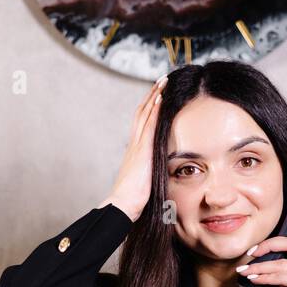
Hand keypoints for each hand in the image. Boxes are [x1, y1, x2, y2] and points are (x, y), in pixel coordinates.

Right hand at [100, 75, 166, 221]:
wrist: (123, 205)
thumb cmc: (132, 201)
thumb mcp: (144, 184)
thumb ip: (150, 176)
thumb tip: (157, 179)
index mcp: (134, 152)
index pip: (142, 124)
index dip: (149, 109)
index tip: (158, 96)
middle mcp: (134, 144)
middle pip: (142, 113)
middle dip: (152, 95)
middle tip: (162, 81)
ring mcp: (137, 145)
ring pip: (145, 114)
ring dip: (154, 96)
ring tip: (164, 81)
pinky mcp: (142, 150)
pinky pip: (149, 125)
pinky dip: (154, 110)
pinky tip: (161, 98)